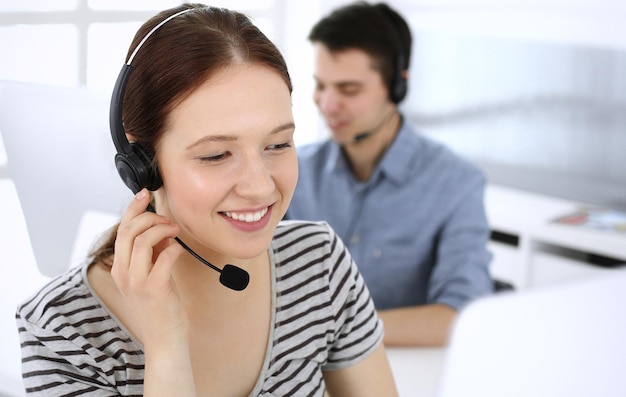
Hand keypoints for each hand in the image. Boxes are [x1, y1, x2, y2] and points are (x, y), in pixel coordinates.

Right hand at [111, 189, 187, 346]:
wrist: (164, 338)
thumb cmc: (159, 306)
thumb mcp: (150, 274)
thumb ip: (151, 251)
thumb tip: (160, 226)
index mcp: (119, 267)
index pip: (121, 229)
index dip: (133, 208)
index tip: (145, 193)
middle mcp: (123, 273)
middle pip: (129, 230)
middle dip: (150, 216)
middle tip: (167, 219)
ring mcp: (136, 281)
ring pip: (142, 240)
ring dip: (162, 229)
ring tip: (175, 231)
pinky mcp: (154, 289)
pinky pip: (165, 257)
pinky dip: (175, 248)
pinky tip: (179, 250)